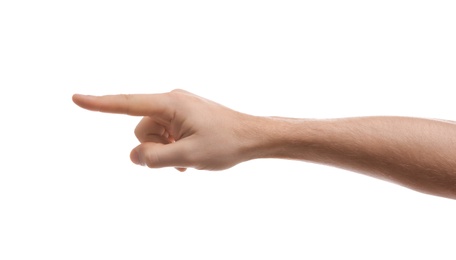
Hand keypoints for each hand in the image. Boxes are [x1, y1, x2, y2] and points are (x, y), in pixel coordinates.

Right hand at [72, 89, 258, 170]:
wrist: (252, 138)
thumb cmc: (225, 144)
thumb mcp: (188, 157)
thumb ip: (155, 158)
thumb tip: (134, 156)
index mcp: (170, 104)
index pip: (127, 104)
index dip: (100, 104)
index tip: (76, 98)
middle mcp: (171, 101)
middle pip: (142, 129)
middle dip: (154, 148)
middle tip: (180, 157)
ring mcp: (179, 108)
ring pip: (154, 135)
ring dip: (166, 151)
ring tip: (189, 158)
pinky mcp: (185, 116)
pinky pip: (166, 135)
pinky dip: (173, 148)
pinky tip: (191, 157)